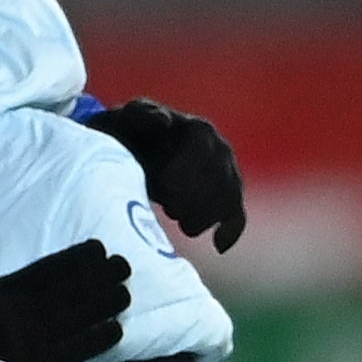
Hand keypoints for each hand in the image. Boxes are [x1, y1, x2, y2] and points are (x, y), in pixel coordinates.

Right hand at [0, 227, 129, 361]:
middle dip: (100, 276)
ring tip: (126, 291)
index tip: (99, 247)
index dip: (77, 257)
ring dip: (105, 304)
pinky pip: (74, 353)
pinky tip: (116, 329)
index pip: (48, 268)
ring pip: (80, 318)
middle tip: (124, 264)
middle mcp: (22, 313)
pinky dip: (96, 340)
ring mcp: (30, 343)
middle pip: (72, 290)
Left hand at [86, 98, 245, 251]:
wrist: (131, 152)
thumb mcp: (126, 121)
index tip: (165, 186)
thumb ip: (141, 116)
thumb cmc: (126, 134)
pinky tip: (218, 246)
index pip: (205, 151)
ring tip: (176, 218)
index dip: (186, 170)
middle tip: (168, 207)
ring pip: (227, 200)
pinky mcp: (223, 197)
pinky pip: (235, 215)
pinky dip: (230, 230)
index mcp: (198, 129)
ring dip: (201, 216)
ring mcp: (225, 174)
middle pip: (220, 179)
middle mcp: (219, 149)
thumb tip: (163, 119)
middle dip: (193, 198)